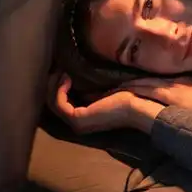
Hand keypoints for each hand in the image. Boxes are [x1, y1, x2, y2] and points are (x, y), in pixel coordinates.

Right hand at [48, 74, 162, 134]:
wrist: (138, 105)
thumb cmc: (127, 96)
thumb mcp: (103, 89)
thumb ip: (89, 88)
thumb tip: (73, 74)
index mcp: (85, 117)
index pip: (62, 103)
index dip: (57, 86)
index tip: (62, 70)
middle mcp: (78, 123)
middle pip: (53, 103)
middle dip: (52, 84)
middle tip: (58, 68)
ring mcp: (77, 123)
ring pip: (53, 103)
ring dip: (54, 85)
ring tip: (62, 72)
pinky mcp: (78, 119)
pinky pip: (59, 104)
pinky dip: (59, 90)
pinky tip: (67, 78)